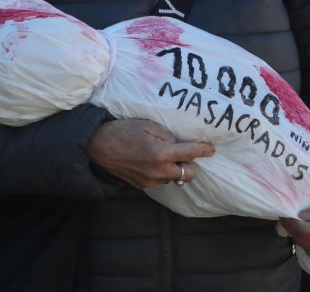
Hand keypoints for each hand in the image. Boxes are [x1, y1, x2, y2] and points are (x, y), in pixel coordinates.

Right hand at [87, 118, 213, 188]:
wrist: (98, 146)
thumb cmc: (123, 131)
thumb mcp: (148, 125)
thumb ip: (168, 136)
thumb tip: (178, 144)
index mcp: (161, 153)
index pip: (190, 154)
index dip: (204, 150)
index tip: (210, 149)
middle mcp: (158, 171)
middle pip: (188, 174)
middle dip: (189, 164)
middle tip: (183, 153)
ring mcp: (150, 180)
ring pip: (173, 178)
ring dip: (174, 168)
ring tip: (163, 155)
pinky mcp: (142, 185)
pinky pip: (160, 180)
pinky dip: (162, 172)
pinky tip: (152, 161)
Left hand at [279, 195, 309, 267]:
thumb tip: (301, 216)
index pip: (305, 232)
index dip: (291, 222)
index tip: (283, 211)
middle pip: (303, 241)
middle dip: (292, 228)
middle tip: (287, 213)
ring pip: (306, 248)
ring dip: (299, 235)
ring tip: (297, 220)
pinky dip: (307, 241)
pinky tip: (308, 229)